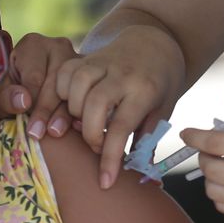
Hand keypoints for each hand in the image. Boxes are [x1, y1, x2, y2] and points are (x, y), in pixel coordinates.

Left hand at [0, 31, 79, 139]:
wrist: (30, 91)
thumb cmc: (14, 91)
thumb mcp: (2, 94)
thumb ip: (7, 97)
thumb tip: (23, 102)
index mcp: (33, 44)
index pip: (35, 77)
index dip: (31, 103)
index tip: (29, 125)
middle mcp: (58, 46)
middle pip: (55, 81)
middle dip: (46, 110)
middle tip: (37, 133)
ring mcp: (78, 59)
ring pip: (74, 87)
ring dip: (64, 114)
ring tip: (55, 133)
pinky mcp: (91, 74)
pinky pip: (87, 93)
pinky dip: (80, 112)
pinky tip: (75, 128)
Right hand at [56, 25, 184, 187]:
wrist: (156, 41)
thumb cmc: (160, 83)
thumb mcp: (162, 111)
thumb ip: (146, 140)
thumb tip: (139, 175)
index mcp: (144, 90)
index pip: (123, 126)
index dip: (110, 157)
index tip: (105, 181)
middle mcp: (121, 74)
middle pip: (94, 104)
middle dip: (89, 133)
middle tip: (94, 145)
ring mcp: (101, 62)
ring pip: (76, 84)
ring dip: (73, 110)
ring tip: (82, 122)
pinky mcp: (86, 57)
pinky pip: (64, 72)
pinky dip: (61, 91)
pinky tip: (70, 103)